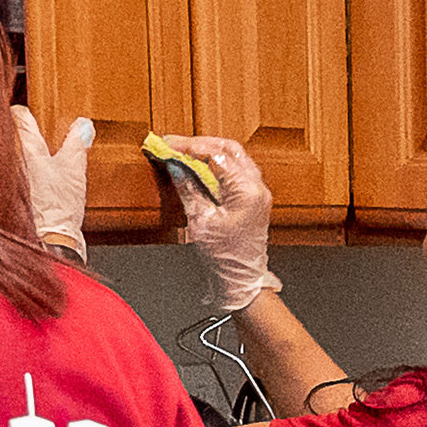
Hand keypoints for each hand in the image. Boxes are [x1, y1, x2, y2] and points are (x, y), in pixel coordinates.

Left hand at [9, 106, 93, 250]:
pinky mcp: (15, 199)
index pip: (19, 117)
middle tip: (39, 134)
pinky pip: (18, 179)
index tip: (28, 111)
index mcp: (27, 149)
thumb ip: (77, 144)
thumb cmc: (58, 208)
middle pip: (14, 138)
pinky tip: (39, 186)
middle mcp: (14, 162)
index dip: (25, 112)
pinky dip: (26, 177)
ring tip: (41, 162)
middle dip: (24, 135)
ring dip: (24, 158)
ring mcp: (12, 181)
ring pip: (15, 158)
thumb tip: (82, 125)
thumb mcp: (74, 170)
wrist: (50, 243)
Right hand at [173, 133, 278, 310]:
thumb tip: (176, 166)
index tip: (169, 145)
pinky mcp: (253, 199)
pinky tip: (199, 167)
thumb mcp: (200, 221)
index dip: (189, 146)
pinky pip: (235, 171)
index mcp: (247, 191)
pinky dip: (216, 165)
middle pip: (228, 149)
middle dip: (199, 144)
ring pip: (233, 157)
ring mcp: (257, 192)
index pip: (216, 154)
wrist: (241, 282)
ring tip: (184, 153)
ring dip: (208, 152)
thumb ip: (188, 188)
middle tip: (174, 145)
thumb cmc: (226, 259)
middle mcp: (257, 187)